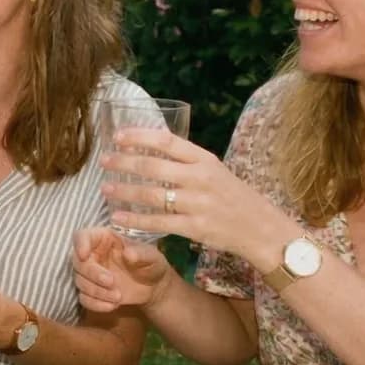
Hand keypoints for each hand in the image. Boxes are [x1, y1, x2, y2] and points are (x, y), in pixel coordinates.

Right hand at [72, 227, 173, 311]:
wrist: (154, 287)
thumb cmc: (151, 264)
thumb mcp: (152, 256)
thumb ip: (141, 253)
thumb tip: (128, 253)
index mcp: (104, 239)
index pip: (82, 236)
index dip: (80, 244)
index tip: (84, 255)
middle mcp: (93, 255)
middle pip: (78, 262)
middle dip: (93, 274)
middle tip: (112, 282)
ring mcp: (91, 274)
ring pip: (80, 282)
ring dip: (97, 291)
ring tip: (118, 296)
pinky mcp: (92, 291)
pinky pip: (84, 299)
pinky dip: (96, 304)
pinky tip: (112, 306)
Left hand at [101, 128, 295, 263]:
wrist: (260, 228)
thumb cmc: (233, 196)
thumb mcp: (215, 170)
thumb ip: (187, 160)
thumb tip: (152, 143)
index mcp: (205, 159)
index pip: (167, 141)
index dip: (139, 136)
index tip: (117, 136)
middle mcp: (200, 178)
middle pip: (153, 166)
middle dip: (123, 162)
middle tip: (104, 161)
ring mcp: (197, 204)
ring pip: (151, 195)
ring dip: (124, 191)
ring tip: (105, 189)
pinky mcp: (195, 227)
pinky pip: (157, 222)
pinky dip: (134, 219)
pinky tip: (118, 217)